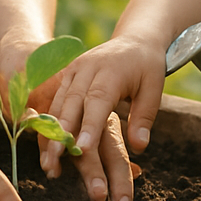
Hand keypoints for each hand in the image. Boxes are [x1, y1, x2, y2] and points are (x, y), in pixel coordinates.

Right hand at [41, 37, 165, 200]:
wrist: (134, 39)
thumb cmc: (146, 67)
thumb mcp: (154, 88)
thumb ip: (145, 116)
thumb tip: (139, 146)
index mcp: (111, 70)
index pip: (98, 100)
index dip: (90, 125)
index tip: (83, 150)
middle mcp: (88, 68)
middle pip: (72, 102)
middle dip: (62, 132)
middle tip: (55, 160)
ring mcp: (75, 70)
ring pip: (60, 102)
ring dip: (51, 131)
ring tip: (48, 160)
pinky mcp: (68, 75)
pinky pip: (56, 100)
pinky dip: (50, 123)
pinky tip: (47, 146)